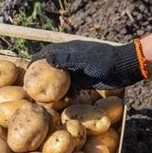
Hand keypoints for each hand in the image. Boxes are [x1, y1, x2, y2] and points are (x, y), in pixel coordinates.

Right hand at [31, 40, 148, 89]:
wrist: (124, 68)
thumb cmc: (105, 61)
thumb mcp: (84, 59)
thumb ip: (66, 59)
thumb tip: (46, 59)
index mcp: (67, 50)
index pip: (46, 55)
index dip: (35, 63)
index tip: (26, 74)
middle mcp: (69, 60)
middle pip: (50, 69)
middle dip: (41, 78)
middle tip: (32, 90)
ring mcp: (76, 71)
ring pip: (59, 80)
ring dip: (52, 89)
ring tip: (44, 99)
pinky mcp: (83, 81)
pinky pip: (70, 88)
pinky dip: (65, 94)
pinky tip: (63, 102)